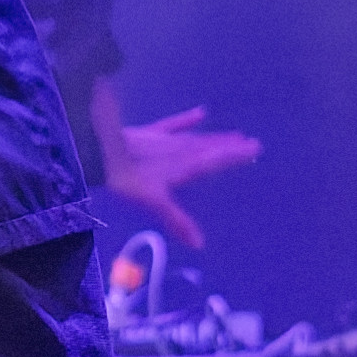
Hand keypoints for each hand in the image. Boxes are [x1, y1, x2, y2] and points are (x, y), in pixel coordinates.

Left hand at [100, 104, 261, 249]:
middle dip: (229, 146)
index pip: (215, 160)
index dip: (235, 155)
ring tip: (234, 135)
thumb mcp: (154, 202)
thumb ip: (177, 220)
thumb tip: (200, 244)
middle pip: (209, 147)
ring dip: (215, 137)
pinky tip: (201, 112)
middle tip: (251, 143)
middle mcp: (180, 150)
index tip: (255, 148)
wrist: (101, 152)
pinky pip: (173, 125)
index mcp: (184, 166)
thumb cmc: (128, 179)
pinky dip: (187, 119)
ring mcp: (165, 140)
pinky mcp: (150, 133)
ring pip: (196, 138)